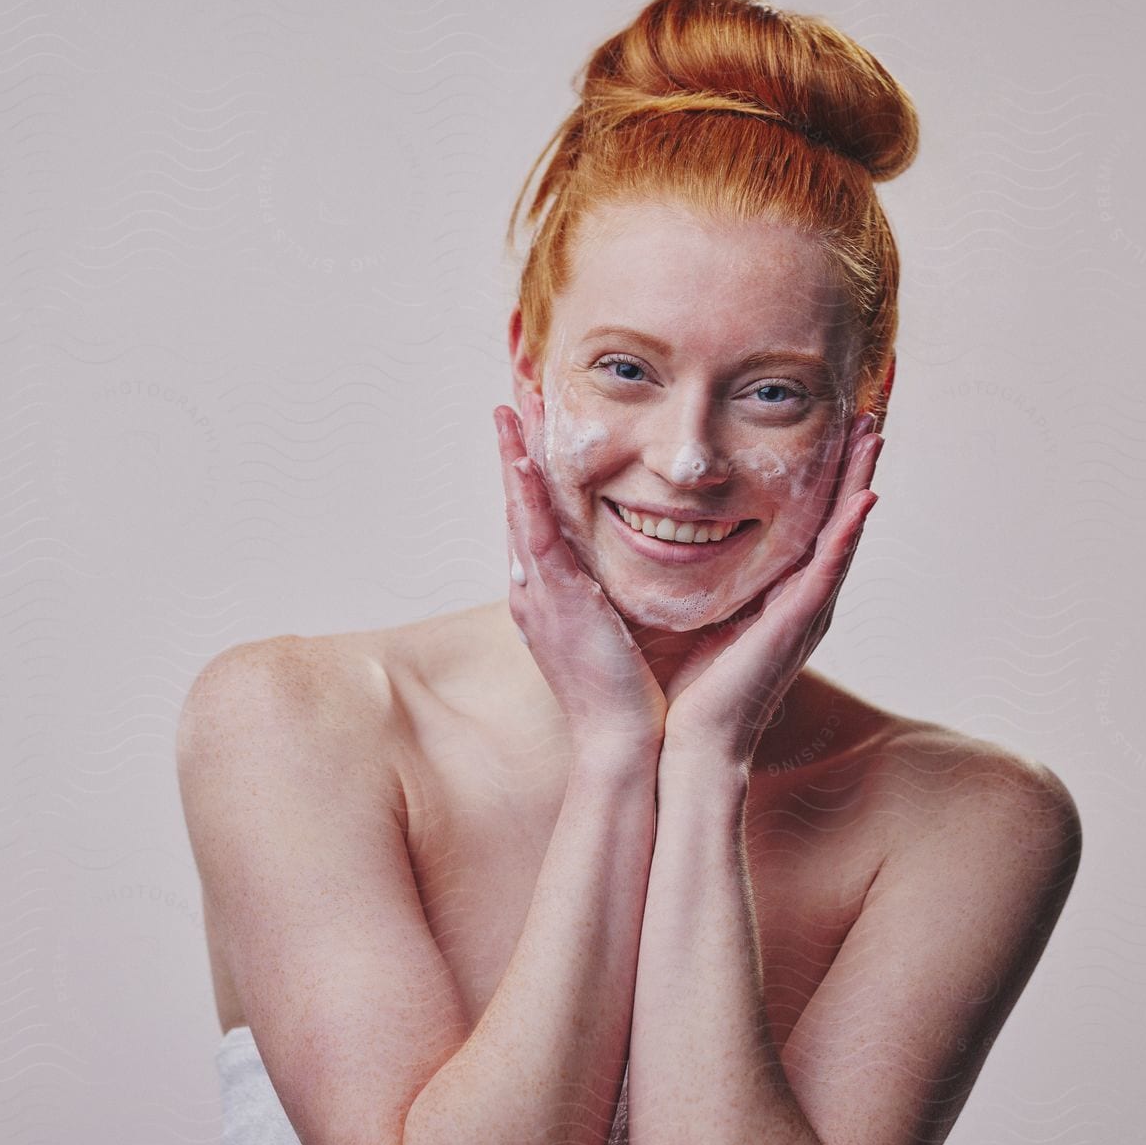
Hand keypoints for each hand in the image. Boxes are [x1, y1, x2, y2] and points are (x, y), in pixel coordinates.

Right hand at [494, 404, 666, 758]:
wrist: (624, 744)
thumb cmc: (633, 696)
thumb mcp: (621, 632)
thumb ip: (618, 597)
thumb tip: (634, 569)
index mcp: (550, 596)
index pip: (537, 522)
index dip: (532, 476)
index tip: (535, 433)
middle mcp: (534, 590)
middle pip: (519, 506)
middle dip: (515, 453)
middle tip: (512, 401)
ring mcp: (539, 595)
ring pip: (520, 512)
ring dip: (514, 458)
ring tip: (510, 409)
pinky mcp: (557, 602)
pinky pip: (537, 538)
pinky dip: (529, 497)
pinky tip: (526, 460)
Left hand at [660, 413, 883, 768]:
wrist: (683, 742)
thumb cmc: (681, 686)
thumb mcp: (689, 610)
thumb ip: (689, 576)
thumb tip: (656, 533)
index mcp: (775, 595)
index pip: (806, 523)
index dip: (820, 477)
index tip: (827, 428)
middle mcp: (800, 600)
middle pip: (835, 520)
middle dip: (851, 467)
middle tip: (867, 415)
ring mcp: (804, 613)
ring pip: (842, 535)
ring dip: (860, 483)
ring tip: (874, 436)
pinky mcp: (796, 628)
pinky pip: (828, 572)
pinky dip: (848, 535)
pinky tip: (864, 500)